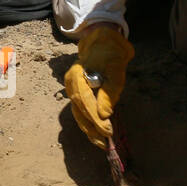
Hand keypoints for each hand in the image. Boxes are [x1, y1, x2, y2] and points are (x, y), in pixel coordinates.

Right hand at [64, 24, 133, 149]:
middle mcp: (71, 84)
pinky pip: (81, 111)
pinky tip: (97, 132)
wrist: (103, 42)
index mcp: (77, 77)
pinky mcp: (77, 93)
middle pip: (78, 111)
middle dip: (91, 128)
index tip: (107, 130)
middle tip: (105, 142)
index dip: (95, 118)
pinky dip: (88, 122)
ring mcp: (72, 89)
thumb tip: (104, 115)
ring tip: (101, 142)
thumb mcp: (115, 71)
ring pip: (78, 113)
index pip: (84, 102)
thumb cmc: (110, 55)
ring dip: (89, 129)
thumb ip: (109, 93)